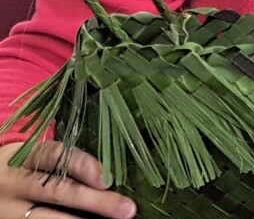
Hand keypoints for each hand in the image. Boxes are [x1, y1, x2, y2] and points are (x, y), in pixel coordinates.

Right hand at [0, 141, 135, 218]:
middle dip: (95, 201)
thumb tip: (110, 178)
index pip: (54, 156)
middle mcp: (13, 183)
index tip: (107, 179)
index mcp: (22, 158)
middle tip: (127, 209)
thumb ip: (65, 164)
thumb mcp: (35, 160)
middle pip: (57, 191)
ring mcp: (8, 211)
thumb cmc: (24, 171)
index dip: (83, 166)